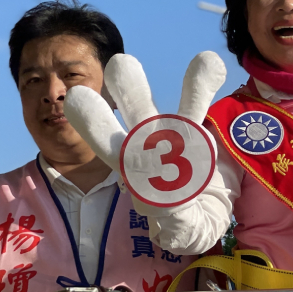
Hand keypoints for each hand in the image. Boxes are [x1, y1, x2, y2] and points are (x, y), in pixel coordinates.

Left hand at [63, 51, 225, 217]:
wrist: (206, 211)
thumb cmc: (185, 223)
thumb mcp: (182, 232)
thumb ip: (177, 224)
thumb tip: (173, 208)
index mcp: (135, 171)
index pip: (109, 144)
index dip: (94, 123)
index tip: (77, 97)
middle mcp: (152, 143)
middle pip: (137, 111)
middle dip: (129, 89)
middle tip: (121, 63)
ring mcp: (179, 134)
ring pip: (181, 105)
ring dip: (192, 83)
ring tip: (206, 60)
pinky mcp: (203, 132)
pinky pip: (205, 107)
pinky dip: (208, 85)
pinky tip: (215, 64)